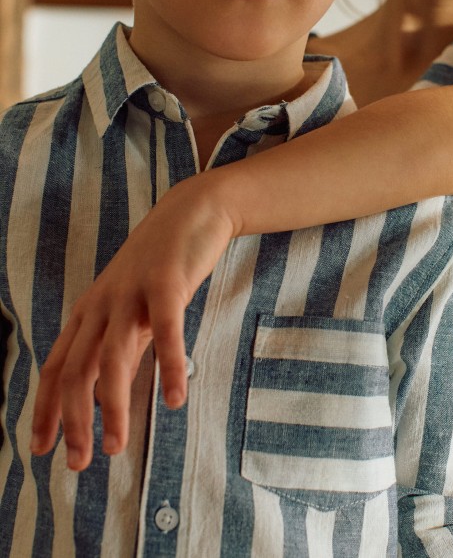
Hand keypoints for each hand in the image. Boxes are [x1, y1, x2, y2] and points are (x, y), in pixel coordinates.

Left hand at [30, 172, 234, 470]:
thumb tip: (110, 395)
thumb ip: (119, 344)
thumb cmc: (161, 265)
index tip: (41, 449)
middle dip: (74, 421)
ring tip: (117, 447)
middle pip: (77, 370)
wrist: (190, 212)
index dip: (46, 409)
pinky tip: (175, 398)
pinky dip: (168, 367)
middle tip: (80, 462)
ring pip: (112, 358)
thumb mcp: (131, 307)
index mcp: (89, 311)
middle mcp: (102, 304)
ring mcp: (132, 292)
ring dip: (112, 408)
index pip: (57, 367)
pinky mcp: (166, 283)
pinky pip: (166, 332)